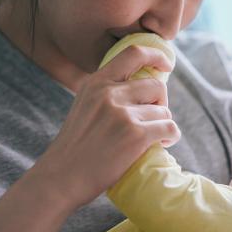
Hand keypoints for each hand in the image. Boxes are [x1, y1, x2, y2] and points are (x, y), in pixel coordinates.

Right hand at [31, 44, 180, 210]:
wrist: (60, 178)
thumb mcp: (84, 105)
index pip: (134, 54)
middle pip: (157, 86)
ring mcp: (123, 114)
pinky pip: (170, 128)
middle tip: (152, 120)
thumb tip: (141, 85)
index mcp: (96, 83)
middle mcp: (109, 94)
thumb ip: (107, 92)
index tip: (167, 64)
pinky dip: (170, 136)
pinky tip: (161, 144)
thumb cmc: (75, 146)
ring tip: (150, 138)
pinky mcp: (135, 135)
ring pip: (163, 111)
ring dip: (162, 125)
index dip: (156, 55)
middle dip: (160, 104)